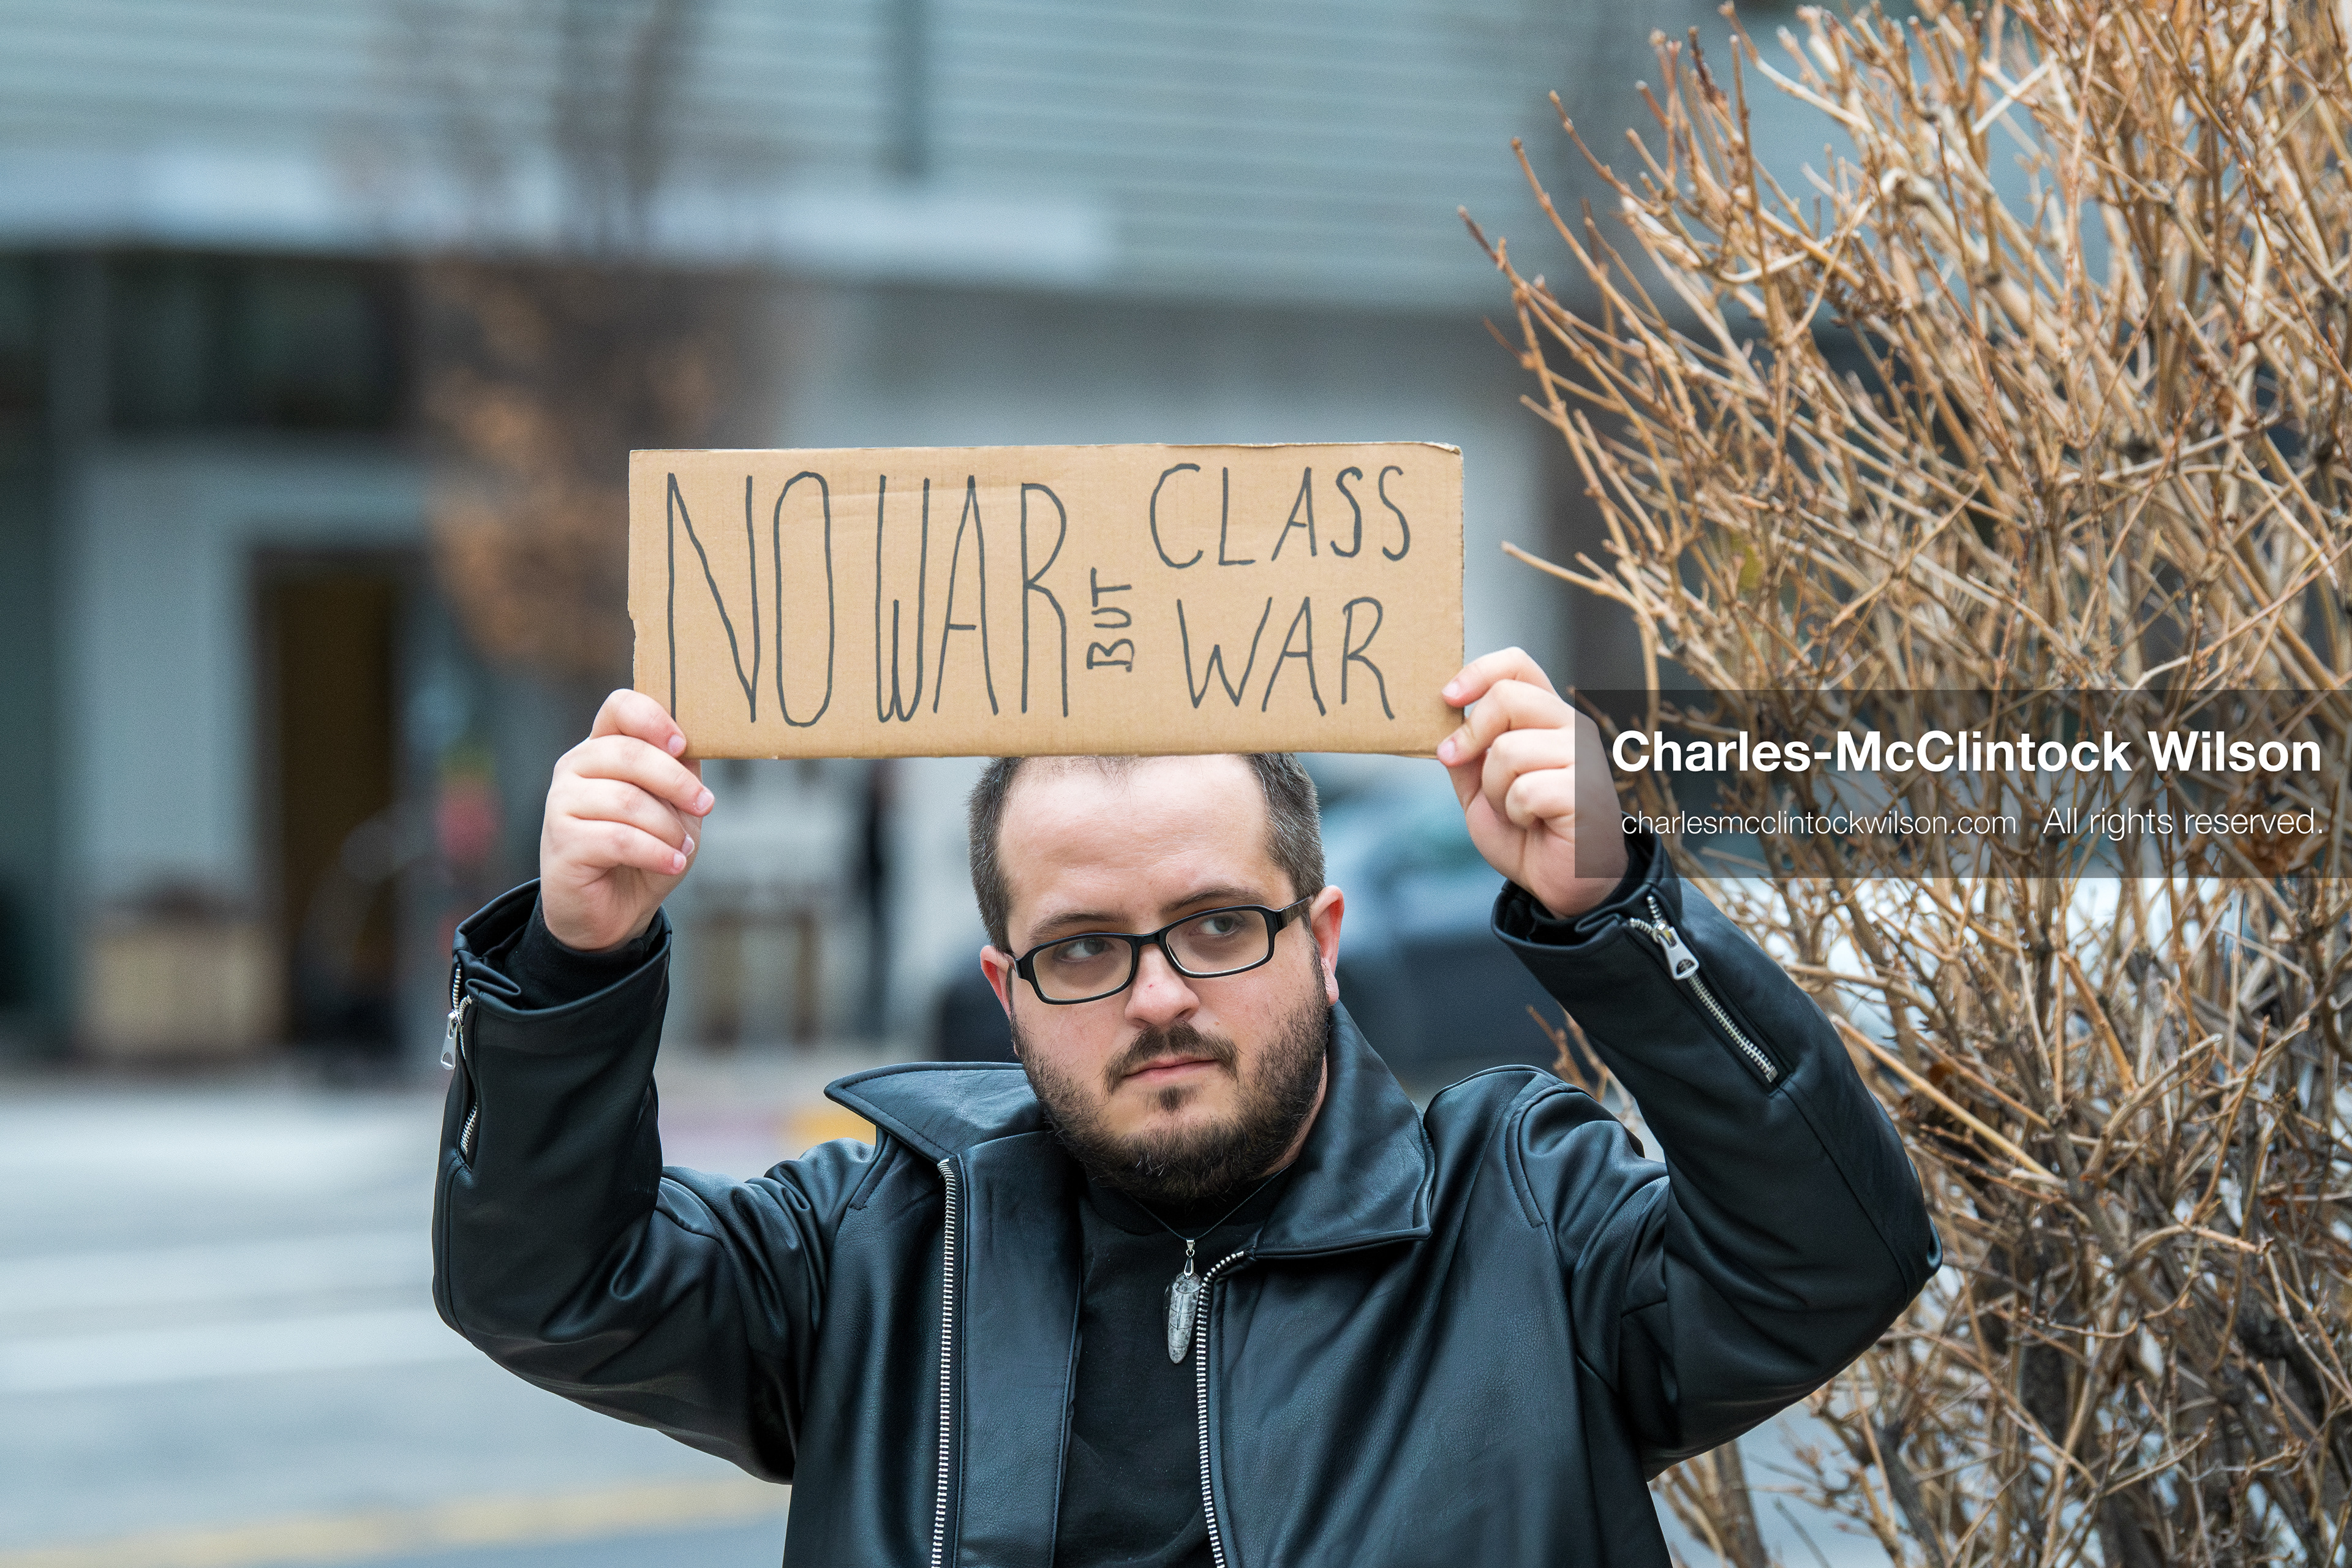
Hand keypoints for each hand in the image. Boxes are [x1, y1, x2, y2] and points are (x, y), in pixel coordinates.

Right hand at [539, 690, 713, 952]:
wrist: (613, 911)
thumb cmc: (645, 850)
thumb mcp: (673, 806)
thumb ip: (680, 771)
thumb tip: (698, 741)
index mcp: (602, 747)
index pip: (620, 707)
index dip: (654, 719)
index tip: (683, 746)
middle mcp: (575, 767)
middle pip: (629, 753)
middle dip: (676, 781)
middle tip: (705, 805)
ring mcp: (562, 802)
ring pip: (626, 800)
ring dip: (667, 827)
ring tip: (683, 847)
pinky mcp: (562, 841)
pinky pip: (619, 838)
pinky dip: (655, 852)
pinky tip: (672, 863)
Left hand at [1436, 648, 1627, 919]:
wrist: (1561, 882)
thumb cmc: (1526, 831)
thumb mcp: (1480, 787)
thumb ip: (1466, 754)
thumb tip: (1444, 724)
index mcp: (1546, 717)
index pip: (1518, 665)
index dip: (1478, 672)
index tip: (1447, 698)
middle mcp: (1570, 727)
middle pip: (1508, 697)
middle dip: (1472, 735)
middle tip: (1459, 762)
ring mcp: (1582, 757)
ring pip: (1509, 750)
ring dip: (1495, 789)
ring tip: (1514, 809)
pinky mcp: (1584, 791)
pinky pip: (1525, 790)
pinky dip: (1516, 813)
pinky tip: (1534, 823)